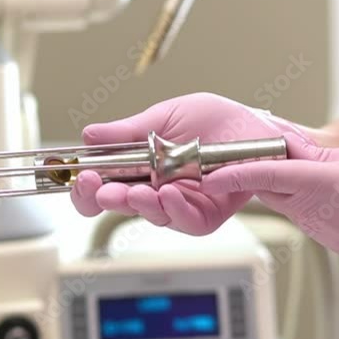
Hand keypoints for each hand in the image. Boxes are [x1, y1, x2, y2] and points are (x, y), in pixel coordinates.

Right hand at [70, 92, 310, 234]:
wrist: (257, 127)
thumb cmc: (216, 120)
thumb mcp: (166, 116)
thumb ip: (128, 131)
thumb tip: (89, 136)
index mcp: (140, 166)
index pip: (104, 185)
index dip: (87, 188)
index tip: (81, 177)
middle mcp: (156, 189)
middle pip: (120, 205)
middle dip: (103, 198)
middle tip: (97, 188)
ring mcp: (180, 204)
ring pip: (150, 215)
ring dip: (137, 205)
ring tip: (131, 192)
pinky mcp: (206, 215)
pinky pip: (186, 221)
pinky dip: (175, 209)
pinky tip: (168, 194)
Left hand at [202, 134, 338, 284]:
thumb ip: (322, 153)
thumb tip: (287, 145)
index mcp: (332, 187)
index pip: (269, 175)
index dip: (235, 169)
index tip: (208, 167)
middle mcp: (324, 218)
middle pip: (272, 191)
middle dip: (255, 172)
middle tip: (244, 150)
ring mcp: (332, 236)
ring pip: (290, 206)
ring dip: (281, 187)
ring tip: (292, 163)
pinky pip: (311, 220)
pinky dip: (305, 202)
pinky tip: (321, 190)